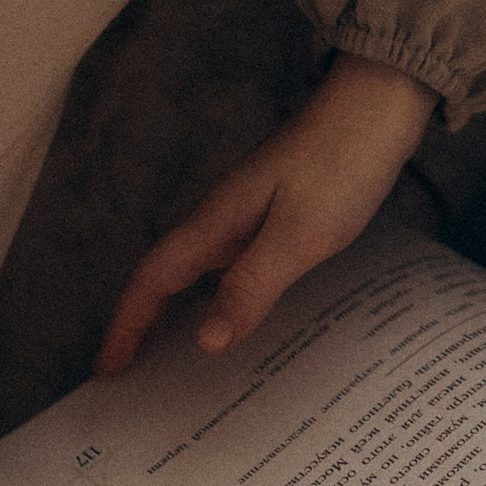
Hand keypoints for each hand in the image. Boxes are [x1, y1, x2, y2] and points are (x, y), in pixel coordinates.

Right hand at [94, 52, 436, 377]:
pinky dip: (225, 300)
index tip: (106, 369)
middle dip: (143, 324)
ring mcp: (251, 214)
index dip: (127, 322)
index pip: (154, 277)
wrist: (379, 107)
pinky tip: (248, 322)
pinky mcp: (281, 214)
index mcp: (217, 221)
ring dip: (181, 315)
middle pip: (168, 275)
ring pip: (201, 272)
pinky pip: (236, 268)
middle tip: (132, 378)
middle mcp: (224, 218)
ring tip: (182, 366)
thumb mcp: (299, 233)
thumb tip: (204, 343)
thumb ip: (251, 284)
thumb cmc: (340, 166)